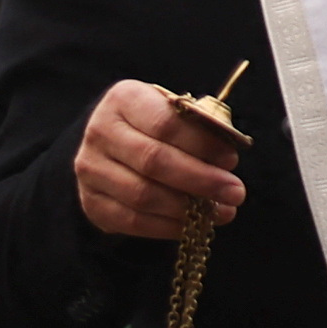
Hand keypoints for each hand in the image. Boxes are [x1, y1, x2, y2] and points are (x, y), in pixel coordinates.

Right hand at [74, 78, 248, 243]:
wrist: (108, 145)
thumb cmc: (152, 126)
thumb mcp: (172, 112)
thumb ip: (197, 127)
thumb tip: (225, 160)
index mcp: (124, 100)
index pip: (166, 124)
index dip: (202, 144)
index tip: (231, 160)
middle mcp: (100, 132)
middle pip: (154, 161)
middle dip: (201, 179)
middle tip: (235, 192)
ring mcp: (91, 169)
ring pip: (143, 195)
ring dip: (188, 208)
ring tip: (220, 212)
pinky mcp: (92, 202)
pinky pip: (133, 221)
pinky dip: (167, 227)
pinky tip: (193, 225)